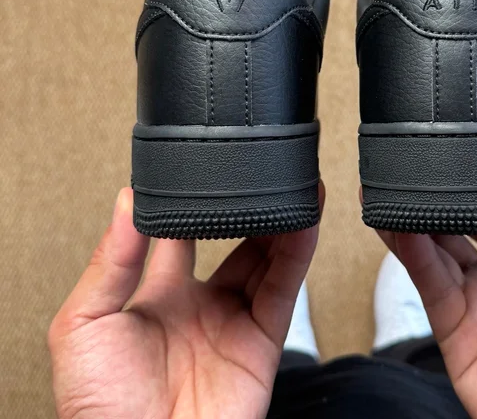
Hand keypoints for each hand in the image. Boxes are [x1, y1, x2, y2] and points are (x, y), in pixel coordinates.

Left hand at [49, 185, 321, 418]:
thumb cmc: (98, 409)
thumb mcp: (84, 324)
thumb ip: (111, 261)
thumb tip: (126, 202)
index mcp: (158, 297)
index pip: (184, 238)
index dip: (197, 205)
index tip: (208, 170)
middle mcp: (201, 306)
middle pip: (236, 244)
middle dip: (250, 212)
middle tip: (261, 176)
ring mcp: (234, 323)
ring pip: (268, 261)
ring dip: (281, 224)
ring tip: (292, 186)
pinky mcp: (262, 343)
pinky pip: (285, 291)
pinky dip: (297, 255)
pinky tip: (303, 222)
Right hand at [376, 169, 476, 417]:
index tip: (462, 157)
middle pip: (459, 226)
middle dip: (436, 198)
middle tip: (416, 168)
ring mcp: (475, 302)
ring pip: (434, 250)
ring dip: (411, 219)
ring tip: (391, 189)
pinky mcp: (454, 329)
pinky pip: (429, 284)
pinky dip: (411, 254)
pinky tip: (401, 228)